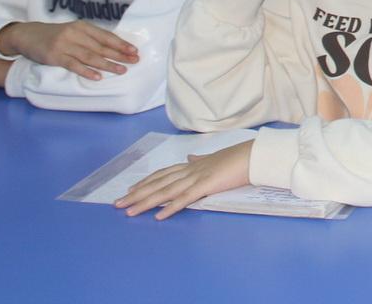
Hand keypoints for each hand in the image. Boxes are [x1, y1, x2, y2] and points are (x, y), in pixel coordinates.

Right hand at [0, 19, 138, 80]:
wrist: (28, 35)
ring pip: (90, 56)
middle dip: (119, 55)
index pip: (106, 36)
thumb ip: (90, 38)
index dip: (121, 44)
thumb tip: (113, 48)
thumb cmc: (55, 35)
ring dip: (107, 64)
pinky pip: (73, 65)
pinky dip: (86, 71)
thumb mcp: (73, 32)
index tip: (134, 51)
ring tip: (121, 71)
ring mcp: (64, 45)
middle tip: (134, 61)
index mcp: (82, 26)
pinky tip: (97, 77)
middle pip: (101, 46)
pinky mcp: (54, 56)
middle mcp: (75, 34)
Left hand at [115, 140, 253, 220]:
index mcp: (192, 165)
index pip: (163, 174)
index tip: (130, 190)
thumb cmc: (237, 158)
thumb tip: (190, 158)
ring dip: (146, 202)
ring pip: (166, 191)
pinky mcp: (206, 186)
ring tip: (130, 211)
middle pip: (158, 183)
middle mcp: (190, 170)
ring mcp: (196, 178)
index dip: (145, 182)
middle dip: (137, 194)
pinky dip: (170, 208)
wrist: (252, 155)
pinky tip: (158, 216)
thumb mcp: (214, 158)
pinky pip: (185, 199)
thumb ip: (200, 160)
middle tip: (118, 204)